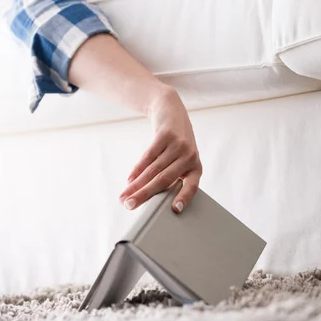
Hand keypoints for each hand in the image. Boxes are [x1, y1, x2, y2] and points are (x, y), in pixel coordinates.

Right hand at [119, 87, 202, 212]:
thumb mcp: (179, 158)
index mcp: (196, 166)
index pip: (192, 186)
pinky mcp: (165, 135)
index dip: (184, 198)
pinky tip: (129, 179)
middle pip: (165, 179)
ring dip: (136, 185)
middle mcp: (190, 156)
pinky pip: (148, 156)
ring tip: (125, 196)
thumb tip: (150, 197)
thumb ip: (170, 175)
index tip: (175, 210)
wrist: (171, 110)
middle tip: (130, 206)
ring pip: (154, 170)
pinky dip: (137, 169)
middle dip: (145, 194)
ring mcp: (178, 145)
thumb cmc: (174, 143)